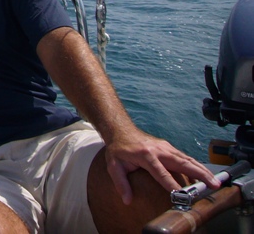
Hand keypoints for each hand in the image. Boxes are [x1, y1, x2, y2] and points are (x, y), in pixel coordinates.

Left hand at [104, 128, 220, 204]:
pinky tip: (205, 174)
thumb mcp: (114, 166)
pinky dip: (197, 165)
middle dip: (199, 174)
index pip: (161, 173)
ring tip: (215, 181)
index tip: (182, 195)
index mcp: (146, 156)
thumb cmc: (118, 149)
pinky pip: (185, 157)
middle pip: (182, 163)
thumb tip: (127, 200)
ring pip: (187, 159)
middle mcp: (159, 150)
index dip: (172, 184)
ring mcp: (165, 147)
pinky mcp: (169, 147)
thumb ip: (121, 183)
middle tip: (213, 185)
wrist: (121, 130)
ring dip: (202, 170)